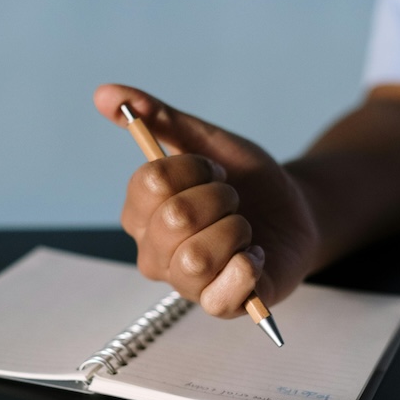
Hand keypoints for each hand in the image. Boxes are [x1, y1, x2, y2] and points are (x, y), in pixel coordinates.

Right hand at [94, 84, 318, 317]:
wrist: (295, 210)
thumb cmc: (244, 180)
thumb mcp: (205, 140)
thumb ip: (158, 117)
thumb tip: (105, 94)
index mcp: (141, 214)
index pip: (149, 182)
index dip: (193, 168)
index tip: (216, 169)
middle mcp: (154, 254)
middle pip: (174, 219)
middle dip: (219, 197)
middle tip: (234, 199)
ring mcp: (186, 284)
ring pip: (194, 260)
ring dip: (234, 230)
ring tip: (245, 227)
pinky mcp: (222, 305)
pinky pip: (219, 298)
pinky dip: (245, 269)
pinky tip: (255, 255)